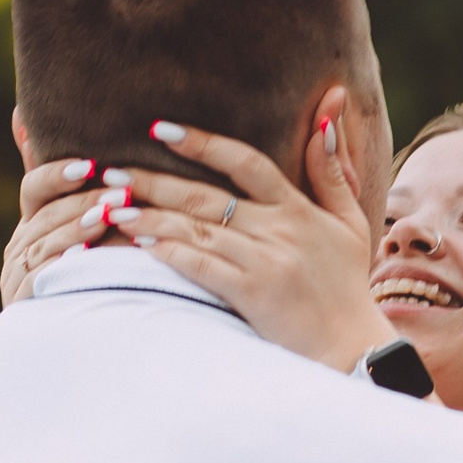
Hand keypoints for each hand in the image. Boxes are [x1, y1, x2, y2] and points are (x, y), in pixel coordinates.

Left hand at [3, 112, 395, 373]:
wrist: (352, 347)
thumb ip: (331, 170)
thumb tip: (323, 115)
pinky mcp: (251, 294)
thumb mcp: (349, 221)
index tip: (160, 129)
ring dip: (149, 215)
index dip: (201, 142)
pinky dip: (168, 252)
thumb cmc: (347, 285)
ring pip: (195, 229)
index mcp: (297, 208)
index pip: (244, 162)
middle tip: (110, 168)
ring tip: (110, 205)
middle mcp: (278, 229)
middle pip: (205, 195)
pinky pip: (200, 266)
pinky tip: (138, 242)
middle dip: (153, 180)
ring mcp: (263, 262)